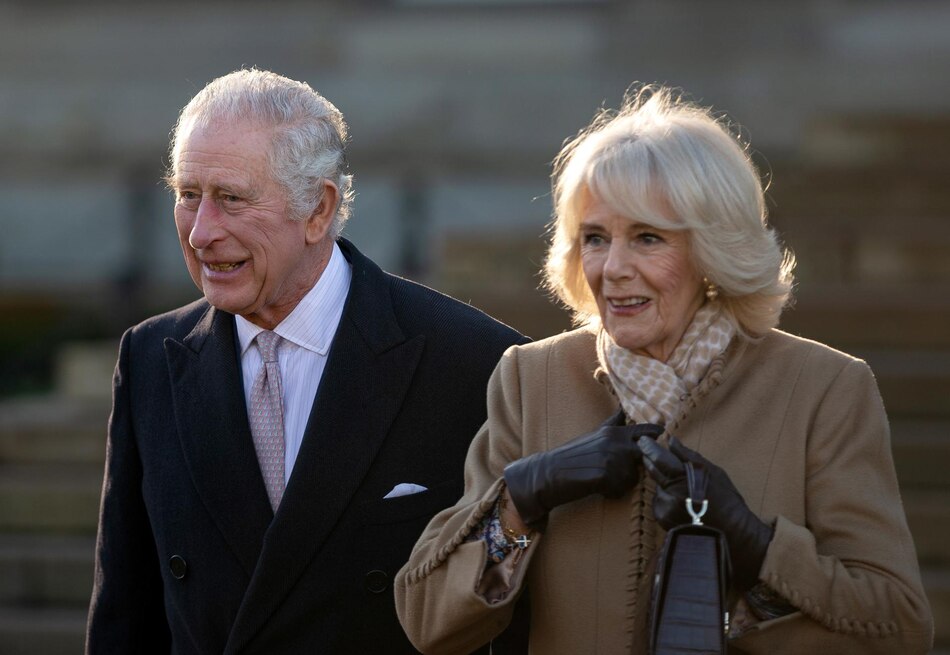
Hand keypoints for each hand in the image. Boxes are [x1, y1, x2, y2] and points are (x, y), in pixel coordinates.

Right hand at [504, 409, 662, 530]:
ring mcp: (611, 457)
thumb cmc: (570, 456)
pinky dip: (612, 492)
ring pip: (634, 476)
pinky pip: (621, 489)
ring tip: (603, 480)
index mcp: (613, 431)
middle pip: (646, 456)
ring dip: (622, 483)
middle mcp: (615, 441)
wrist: (547, 473)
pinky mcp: (606, 474)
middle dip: (639, 466)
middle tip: (619, 471)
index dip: (656, 437)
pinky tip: (597, 488)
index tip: (660, 439)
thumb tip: (623, 411)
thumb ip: (612, 425)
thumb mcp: (593, 435)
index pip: (646, 431)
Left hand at [639, 436, 773, 591]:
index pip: (659, 458)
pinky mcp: (664, 519)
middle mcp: (673, 492)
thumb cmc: (726, 500)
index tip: (643, 440)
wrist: (732, 533)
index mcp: (686, 477)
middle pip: (653, 470)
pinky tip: (682, 505)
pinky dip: (666, 499)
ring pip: (658, 487)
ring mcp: (667, 507)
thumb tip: (671, 441)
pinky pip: (659, 502)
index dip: (649, 447)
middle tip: (648, 453)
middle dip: (649, 460)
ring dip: (663, 483)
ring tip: (682, 490)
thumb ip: (689, 456)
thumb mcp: (713, 472)